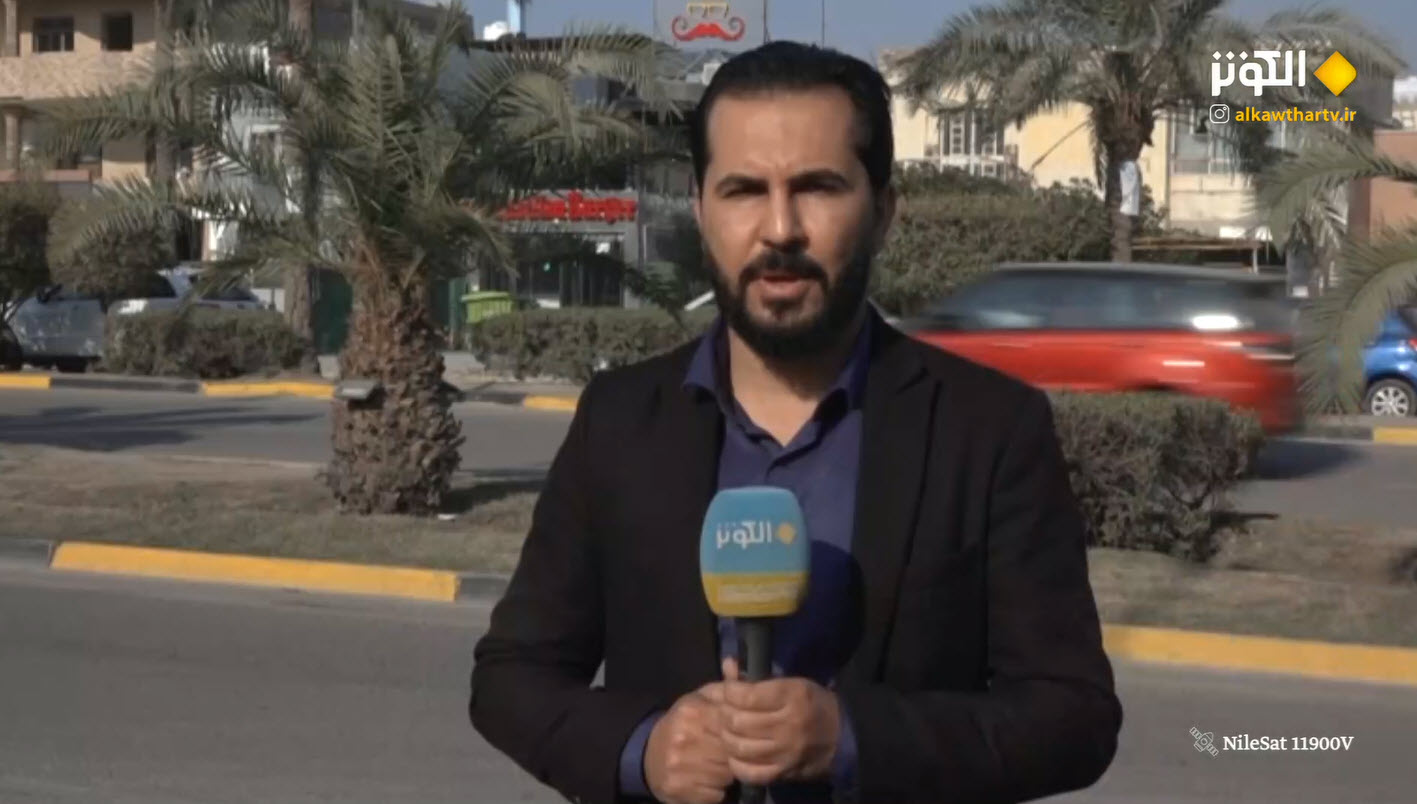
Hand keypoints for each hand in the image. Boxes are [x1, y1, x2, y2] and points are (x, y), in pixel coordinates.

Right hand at [644, 682, 734, 803]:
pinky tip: (709, 781)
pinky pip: (715, 795)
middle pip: (732, 752)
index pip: (734, 724)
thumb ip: (722, 686)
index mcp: (693, 713)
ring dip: (728, 774)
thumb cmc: (683, 725)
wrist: (647, 755)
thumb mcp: (699, 700)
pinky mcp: (679, 789)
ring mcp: (680, 766)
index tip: (742, 734)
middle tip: (732, 754)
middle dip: (737, 755)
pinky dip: (717, 792)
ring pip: (726, 776)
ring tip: (719, 766)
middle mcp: (685, 738)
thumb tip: (733, 663)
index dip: (742, 732)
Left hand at [715, 657, 841, 786]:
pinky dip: (736, 762)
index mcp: (793, 696)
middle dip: (723, 713)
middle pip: (738, 722)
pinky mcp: (784, 773)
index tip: (723, 690)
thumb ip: (757, 677)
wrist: (841, 737)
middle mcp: (789, 725)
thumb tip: (727, 665)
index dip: (727, 691)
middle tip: (723, 709)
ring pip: (739, 747)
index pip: (746, 696)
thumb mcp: (792, 682)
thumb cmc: (813, 704)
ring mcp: (786, 753)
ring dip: (726, 737)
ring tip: (728, 729)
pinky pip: (749, 772)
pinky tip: (736, 752)